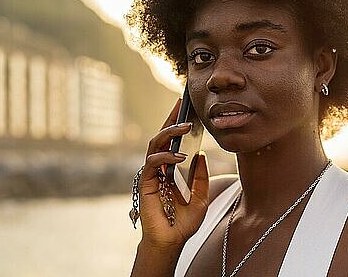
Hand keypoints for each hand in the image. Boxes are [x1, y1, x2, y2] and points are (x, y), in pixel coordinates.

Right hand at [137, 98, 209, 249]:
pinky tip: (180, 156)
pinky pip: (153, 162)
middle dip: (171, 119)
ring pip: (155, 144)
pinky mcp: (146, 183)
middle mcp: (158, 168)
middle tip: (182, 105)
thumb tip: (201, 155)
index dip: (176, 123)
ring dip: (170, 133)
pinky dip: (166, 156)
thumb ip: (200, 177)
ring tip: (186, 126)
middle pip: (161, 137)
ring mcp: (151, 174)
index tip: (186, 108)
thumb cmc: (183, 222)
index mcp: (169, 169)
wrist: (172, 242)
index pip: (172, 141)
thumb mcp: (200, 197)